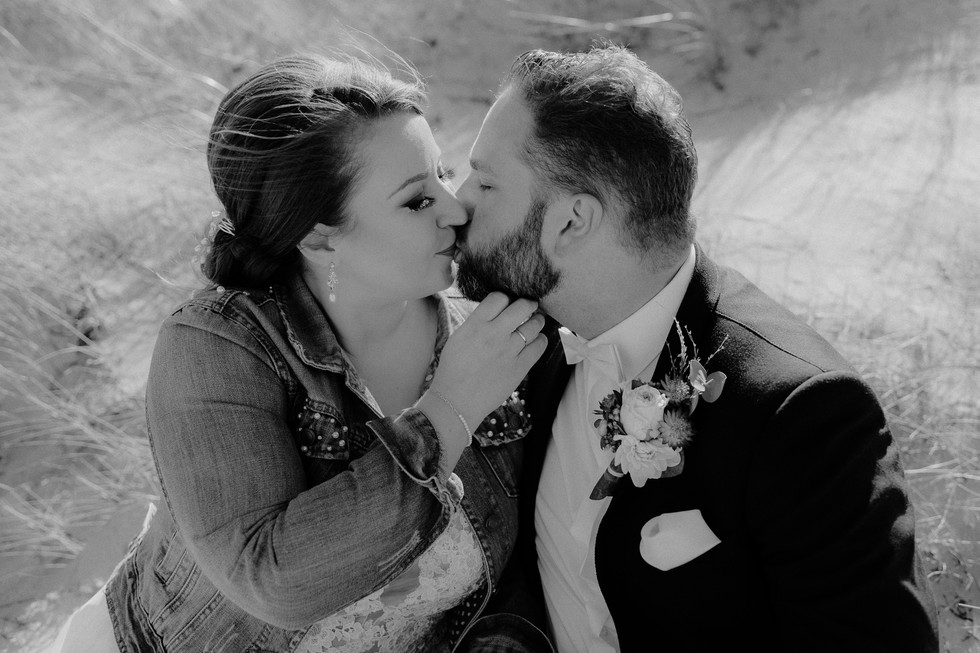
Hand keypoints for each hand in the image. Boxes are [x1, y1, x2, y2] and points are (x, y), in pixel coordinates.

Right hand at [429, 293, 546, 429]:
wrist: (456, 401)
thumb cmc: (454, 370)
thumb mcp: (459, 338)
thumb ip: (477, 322)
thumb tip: (496, 312)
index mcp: (476, 325)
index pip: (499, 297)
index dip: (506, 298)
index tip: (508, 303)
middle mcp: (494, 334)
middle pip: (521, 306)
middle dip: (528, 304)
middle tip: (530, 306)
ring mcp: (509, 350)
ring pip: (534, 324)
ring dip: (537, 321)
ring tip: (536, 322)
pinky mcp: (520, 367)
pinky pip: (539, 346)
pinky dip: (541, 340)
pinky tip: (536, 341)